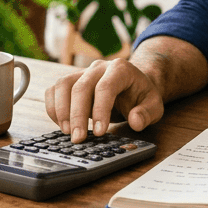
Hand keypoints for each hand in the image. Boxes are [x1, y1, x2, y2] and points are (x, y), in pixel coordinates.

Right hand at [43, 57, 164, 142]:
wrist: (133, 84)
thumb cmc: (141, 95)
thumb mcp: (154, 105)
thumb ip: (147, 113)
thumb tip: (135, 121)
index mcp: (121, 69)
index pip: (105, 87)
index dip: (100, 110)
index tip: (99, 132)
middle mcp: (98, 68)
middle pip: (81, 87)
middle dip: (77, 115)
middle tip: (77, 139)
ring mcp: (82, 72)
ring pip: (63, 85)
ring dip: (61, 110)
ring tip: (67, 133)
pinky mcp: (71, 81)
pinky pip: (54, 90)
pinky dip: (53, 108)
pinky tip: (62, 125)